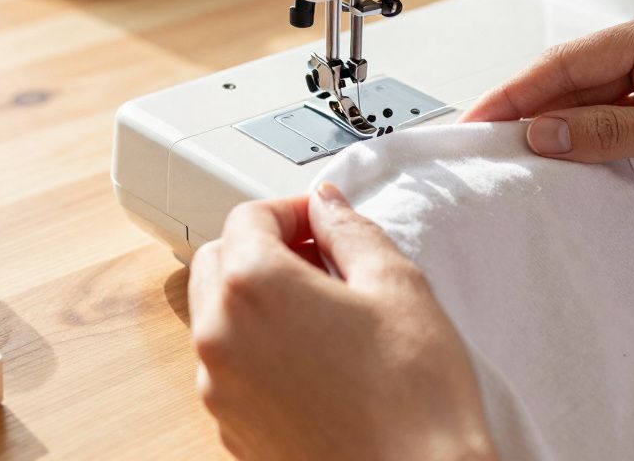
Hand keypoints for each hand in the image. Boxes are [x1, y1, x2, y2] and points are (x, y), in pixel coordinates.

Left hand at [188, 184, 497, 460]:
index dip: (292, 210)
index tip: (323, 222)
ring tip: (324, 313)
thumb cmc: (414, 398)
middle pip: (221, 262)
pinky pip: (230, 367)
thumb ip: (351, 232)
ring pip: (219, 317)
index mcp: (254, 288)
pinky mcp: (231, 429)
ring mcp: (219, 389)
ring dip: (258, 300)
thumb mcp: (397, 286)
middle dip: (266, 250)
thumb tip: (326, 205)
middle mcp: (220, 337)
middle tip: (323, 261)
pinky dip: (258, 349)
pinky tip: (317, 361)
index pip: (249, 217)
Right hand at [462, 3, 633, 201]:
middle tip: (490, 142)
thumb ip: (608, 132)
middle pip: (577, 74)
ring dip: (563, 123)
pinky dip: (596, 134)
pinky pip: (623, 112)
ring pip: (597, 95)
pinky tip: (577, 155)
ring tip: (525, 154)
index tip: (481, 120)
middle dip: (532, 107)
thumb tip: (543, 131)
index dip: (517, 92)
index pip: (568, 61)